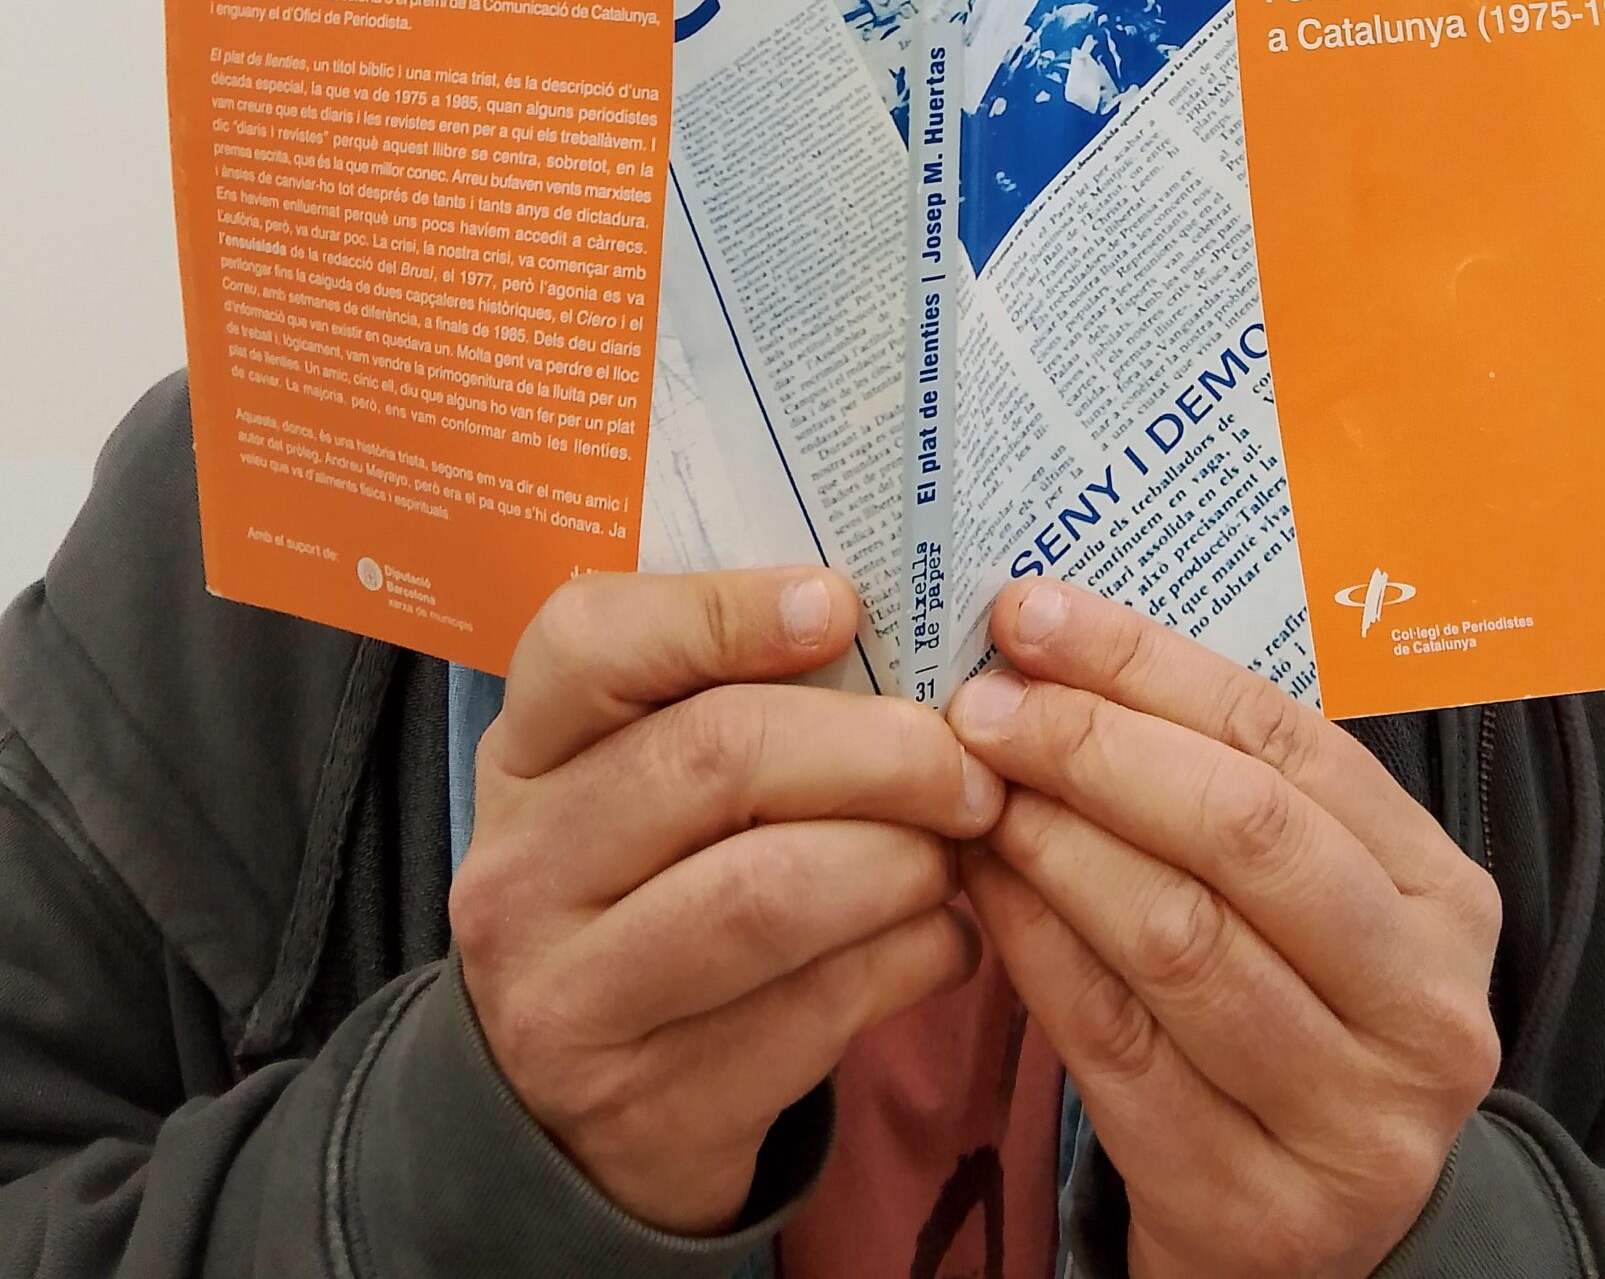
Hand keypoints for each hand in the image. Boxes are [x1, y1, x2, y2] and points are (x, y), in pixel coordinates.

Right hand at [451, 568, 1002, 1234]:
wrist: (575, 1115)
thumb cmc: (650, 889)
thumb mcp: (639, 781)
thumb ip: (726, 697)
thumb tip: (896, 629)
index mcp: (524, 753)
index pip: (590, 642)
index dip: (725, 611)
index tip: (842, 607)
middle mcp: (522, 870)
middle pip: (715, 758)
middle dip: (876, 750)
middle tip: (964, 764)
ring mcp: (572, 999)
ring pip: (770, 892)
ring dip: (902, 860)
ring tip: (958, 848)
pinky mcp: (652, 1107)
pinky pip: (815, 1010)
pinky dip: (911, 959)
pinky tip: (944, 937)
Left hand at [949, 581, 1500, 1278]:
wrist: (1306, 1235)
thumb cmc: (1286, 1014)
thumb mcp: (1304, 896)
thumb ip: (1221, 784)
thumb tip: (1052, 647)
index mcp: (1445, 896)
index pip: (1286, 740)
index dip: (1146, 665)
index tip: (1029, 616)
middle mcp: (1426, 1009)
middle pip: (1241, 832)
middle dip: (1092, 748)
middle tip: (982, 708)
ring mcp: (1352, 1120)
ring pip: (1175, 937)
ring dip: (1051, 845)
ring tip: (972, 793)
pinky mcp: (1256, 1208)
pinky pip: (1117, 1046)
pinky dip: (1034, 950)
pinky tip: (982, 892)